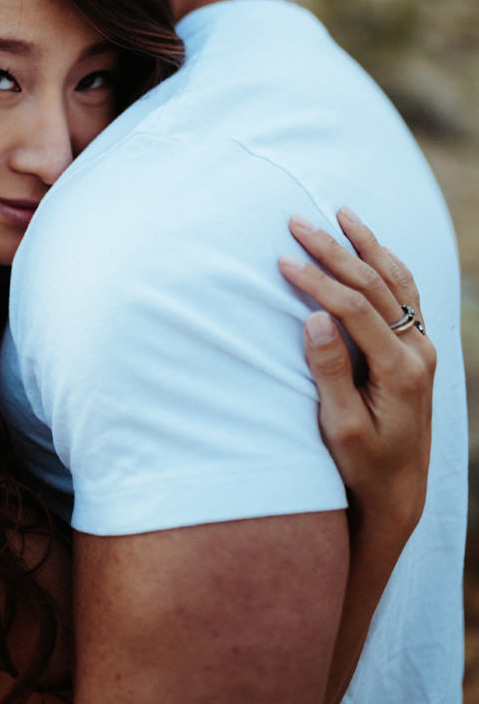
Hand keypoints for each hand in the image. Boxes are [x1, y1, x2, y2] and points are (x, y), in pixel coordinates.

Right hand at [279, 208, 434, 543]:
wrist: (397, 490)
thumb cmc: (362, 464)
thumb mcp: (340, 426)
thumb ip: (331, 371)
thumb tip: (316, 318)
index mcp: (401, 371)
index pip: (356, 310)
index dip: (318, 281)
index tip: (282, 260)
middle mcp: (419, 353)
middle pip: (377, 286)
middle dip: (335, 250)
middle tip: (297, 221)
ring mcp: (422, 349)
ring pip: (398, 282)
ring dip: (367, 245)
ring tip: (341, 213)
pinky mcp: (417, 350)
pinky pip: (406, 294)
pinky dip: (386, 264)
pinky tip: (369, 247)